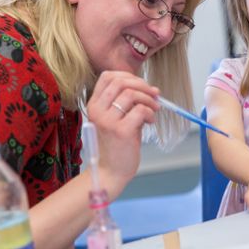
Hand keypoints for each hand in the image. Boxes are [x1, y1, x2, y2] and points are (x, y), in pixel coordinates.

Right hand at [86, 71, 159, 187]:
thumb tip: (151, 89)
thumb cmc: (116, 145)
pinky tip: (150, 122)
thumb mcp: (116, 119)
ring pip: (131, 94)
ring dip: (148, 100)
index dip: (128, 76)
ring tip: (153, 111)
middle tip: (154, 95)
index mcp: (94, 105)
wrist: (110, 172)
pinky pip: (140, 110)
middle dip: (142, 85)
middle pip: (120, 82)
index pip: (108, 76)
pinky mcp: (121, 131)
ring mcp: (108, 121)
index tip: (142, 86)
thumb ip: (127, 103)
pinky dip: (150, 113)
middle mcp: (97, 110)